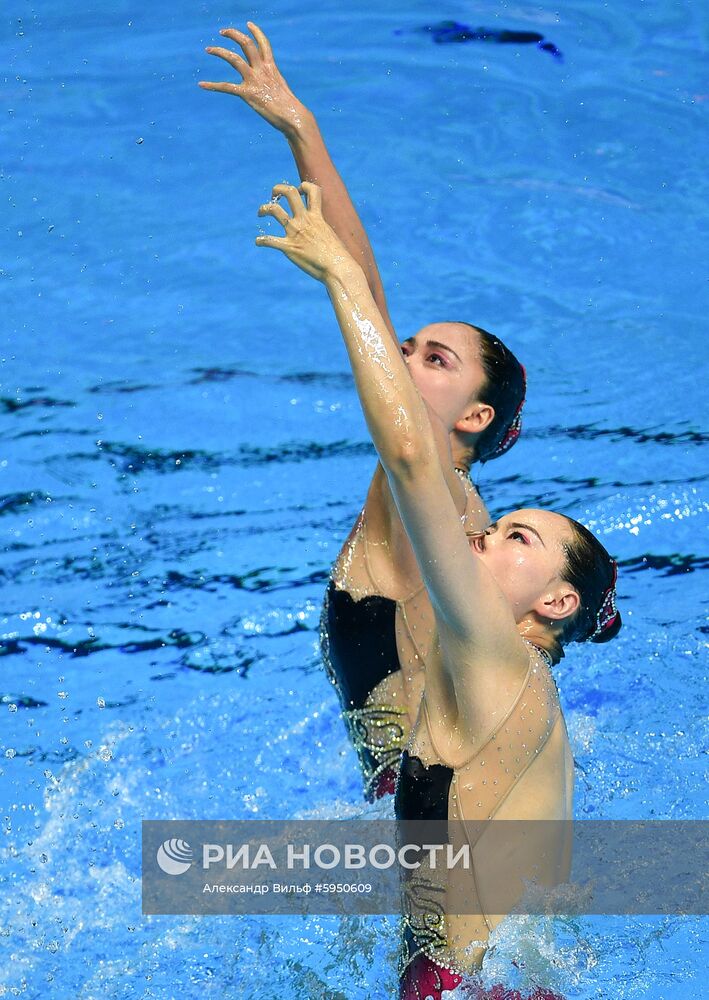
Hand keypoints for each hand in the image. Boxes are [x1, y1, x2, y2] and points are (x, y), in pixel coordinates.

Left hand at [199, 22, 307, 136]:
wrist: (294, 117)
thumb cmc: (290, 109)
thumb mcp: (282, 91)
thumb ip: (273, 85)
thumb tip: (272, 90)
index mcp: (272, 68)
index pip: (263, 44)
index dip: (256, 32)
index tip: (248, 24)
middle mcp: (262, 70)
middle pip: (246, 44)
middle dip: (233, 35)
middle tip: (222, 32)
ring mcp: (254, 80)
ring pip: (233, 58)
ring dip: (220, 51)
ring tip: (209, 49)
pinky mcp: (248, 94)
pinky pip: (226, 87)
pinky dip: (212, 85)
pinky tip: (201, 84)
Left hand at [256, 183, 357, 282]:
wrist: (337, 268)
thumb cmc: (339, 258)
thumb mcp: (332, 239)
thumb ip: (325, 235)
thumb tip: (327, 242)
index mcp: (317, 217)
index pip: (312, 191)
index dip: (304, 186)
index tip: (300, 191)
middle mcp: (305, 221)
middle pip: (290, 193)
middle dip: (279, 189)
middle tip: (274, 194)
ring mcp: (295, 232)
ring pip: (275, 210)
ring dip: (264, 208)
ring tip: (260, 212)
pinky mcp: (288, 247)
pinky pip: (269, 240)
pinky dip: (261, 240)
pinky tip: (258, 242)